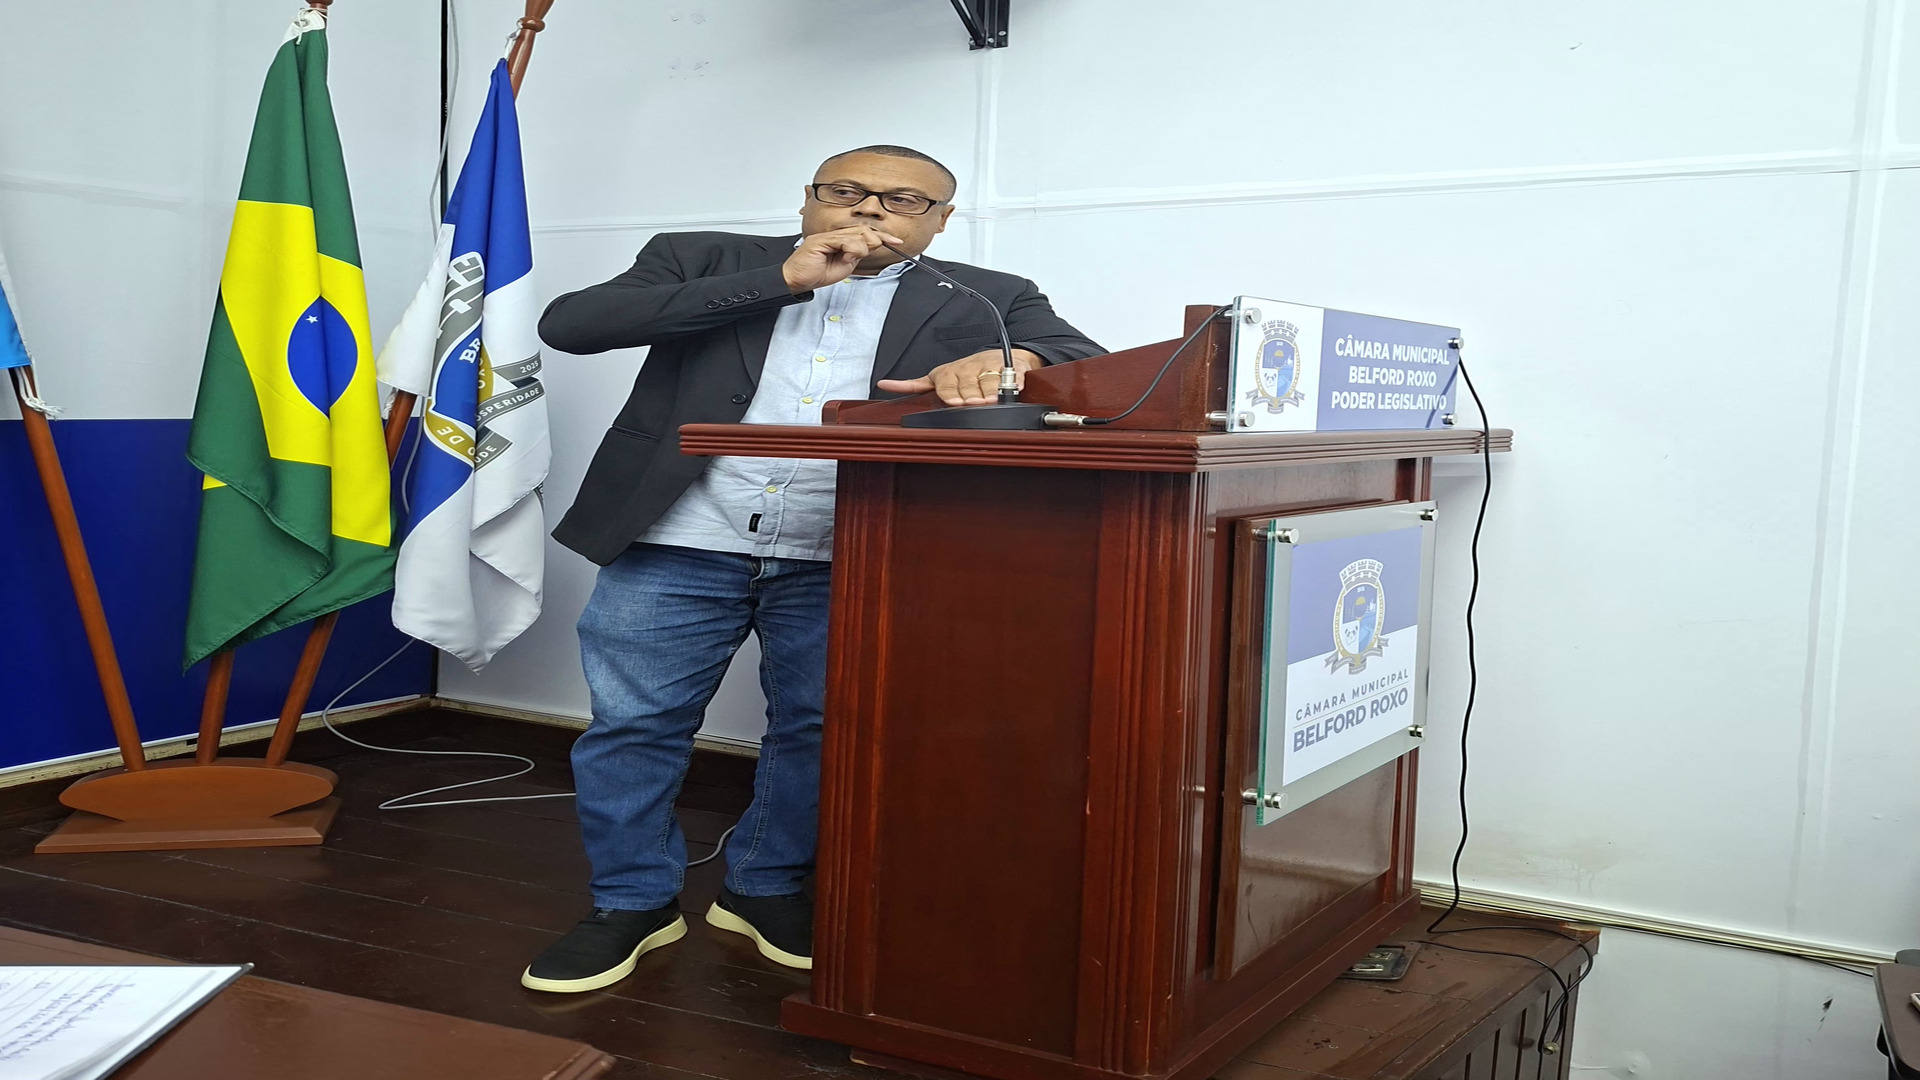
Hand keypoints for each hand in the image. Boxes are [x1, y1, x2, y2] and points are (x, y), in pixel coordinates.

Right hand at [782, 225, 904, 293]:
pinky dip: (849, 248)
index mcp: (839, 240)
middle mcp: (833, 235)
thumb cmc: (815, 274)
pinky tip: (845, 256)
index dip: (882, 237)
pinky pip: (842, 240)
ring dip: (859, 248)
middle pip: (863, 230)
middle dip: (873, 240)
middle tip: (868, 252)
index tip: (896, 242)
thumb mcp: (844, 266)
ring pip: (855, 234)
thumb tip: (869, 248)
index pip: (864, 233)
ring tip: (850, 258)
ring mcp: (826, 236)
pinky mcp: (820, 240)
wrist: (796, 280)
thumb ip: (856, 255)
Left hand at [877, 349, 1043, 406]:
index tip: (957, 403)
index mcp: (949, 374)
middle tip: (976, 404)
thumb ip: (913, 385)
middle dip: (973, 398)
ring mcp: (991, 368)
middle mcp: (969, 369)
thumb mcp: (936, 377)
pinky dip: (1015, 384)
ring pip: (990, 385)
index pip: (949, 387)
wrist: (999, 356)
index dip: (953, 396)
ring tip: (992, 400)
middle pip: (970, 390)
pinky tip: (1015, 388)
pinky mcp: (1011, 368)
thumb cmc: (966, 372)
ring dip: (992, 394)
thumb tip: (882, 384)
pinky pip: (1014, 378)